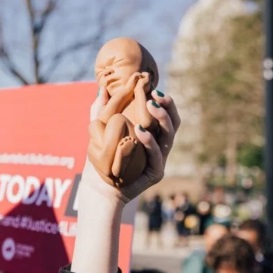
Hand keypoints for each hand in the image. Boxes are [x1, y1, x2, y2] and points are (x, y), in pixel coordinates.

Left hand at [88, 87, 179, 202]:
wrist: (100, 184)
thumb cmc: (103, 156)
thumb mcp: (100, 129)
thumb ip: (101, 110)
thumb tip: (101, 88)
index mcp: (152, 133)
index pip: (165, 113)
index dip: (163, 100)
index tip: (152, 87)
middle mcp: (160, 145)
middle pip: (173, 123)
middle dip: (167, 106)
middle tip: (155, 95)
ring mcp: (159, 159)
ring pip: (169, 136)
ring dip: (162, 118)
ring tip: (150, 105)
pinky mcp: (155, 172)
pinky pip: (157, 155)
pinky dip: (150, 141)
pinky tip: (140, 130)